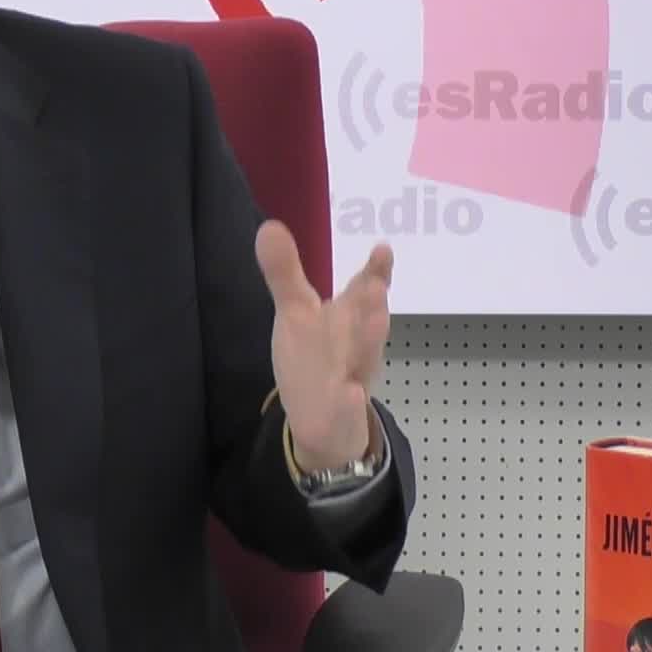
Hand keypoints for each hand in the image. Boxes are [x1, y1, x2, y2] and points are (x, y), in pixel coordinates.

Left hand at [255, 219, 391, 471]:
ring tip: (373, 325)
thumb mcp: (298, 314)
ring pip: (362, 361)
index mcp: (348, 318)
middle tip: (375, 287)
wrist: (327, 425)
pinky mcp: (340, 414)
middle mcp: (355, 343)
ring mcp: (350, 379)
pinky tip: (351, 393)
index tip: (383, 249)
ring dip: (366, 345)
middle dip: (370, 305)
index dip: (374, 272)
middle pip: (367, 323)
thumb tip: (269, 226)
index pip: (363, 291)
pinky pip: (346, 408)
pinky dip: (349, 401)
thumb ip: (285, 273)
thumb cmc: (317, 358)